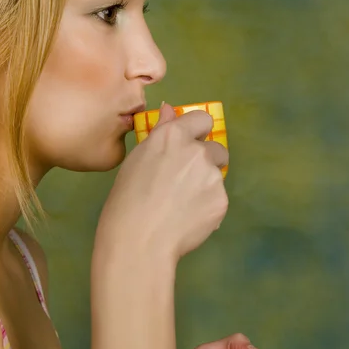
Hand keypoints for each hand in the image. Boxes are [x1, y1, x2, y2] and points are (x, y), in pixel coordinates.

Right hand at [94, 103, 228, 262]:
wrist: (139, 239)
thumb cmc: (127, 199)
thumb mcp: (138, 159)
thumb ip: (161, 132)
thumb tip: (170, 110)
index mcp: (173, 136)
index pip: (202, 119)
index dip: (197, 132)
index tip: (190, 144)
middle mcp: (197, 151)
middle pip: (216, 148)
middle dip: (206, 161)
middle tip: (185, 181)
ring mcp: (212, 177)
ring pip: (216, 175)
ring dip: (206, 184)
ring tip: (182, 204)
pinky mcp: (222, 201)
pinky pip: (218, 199)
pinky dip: (207, 207)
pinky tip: (187, 219)